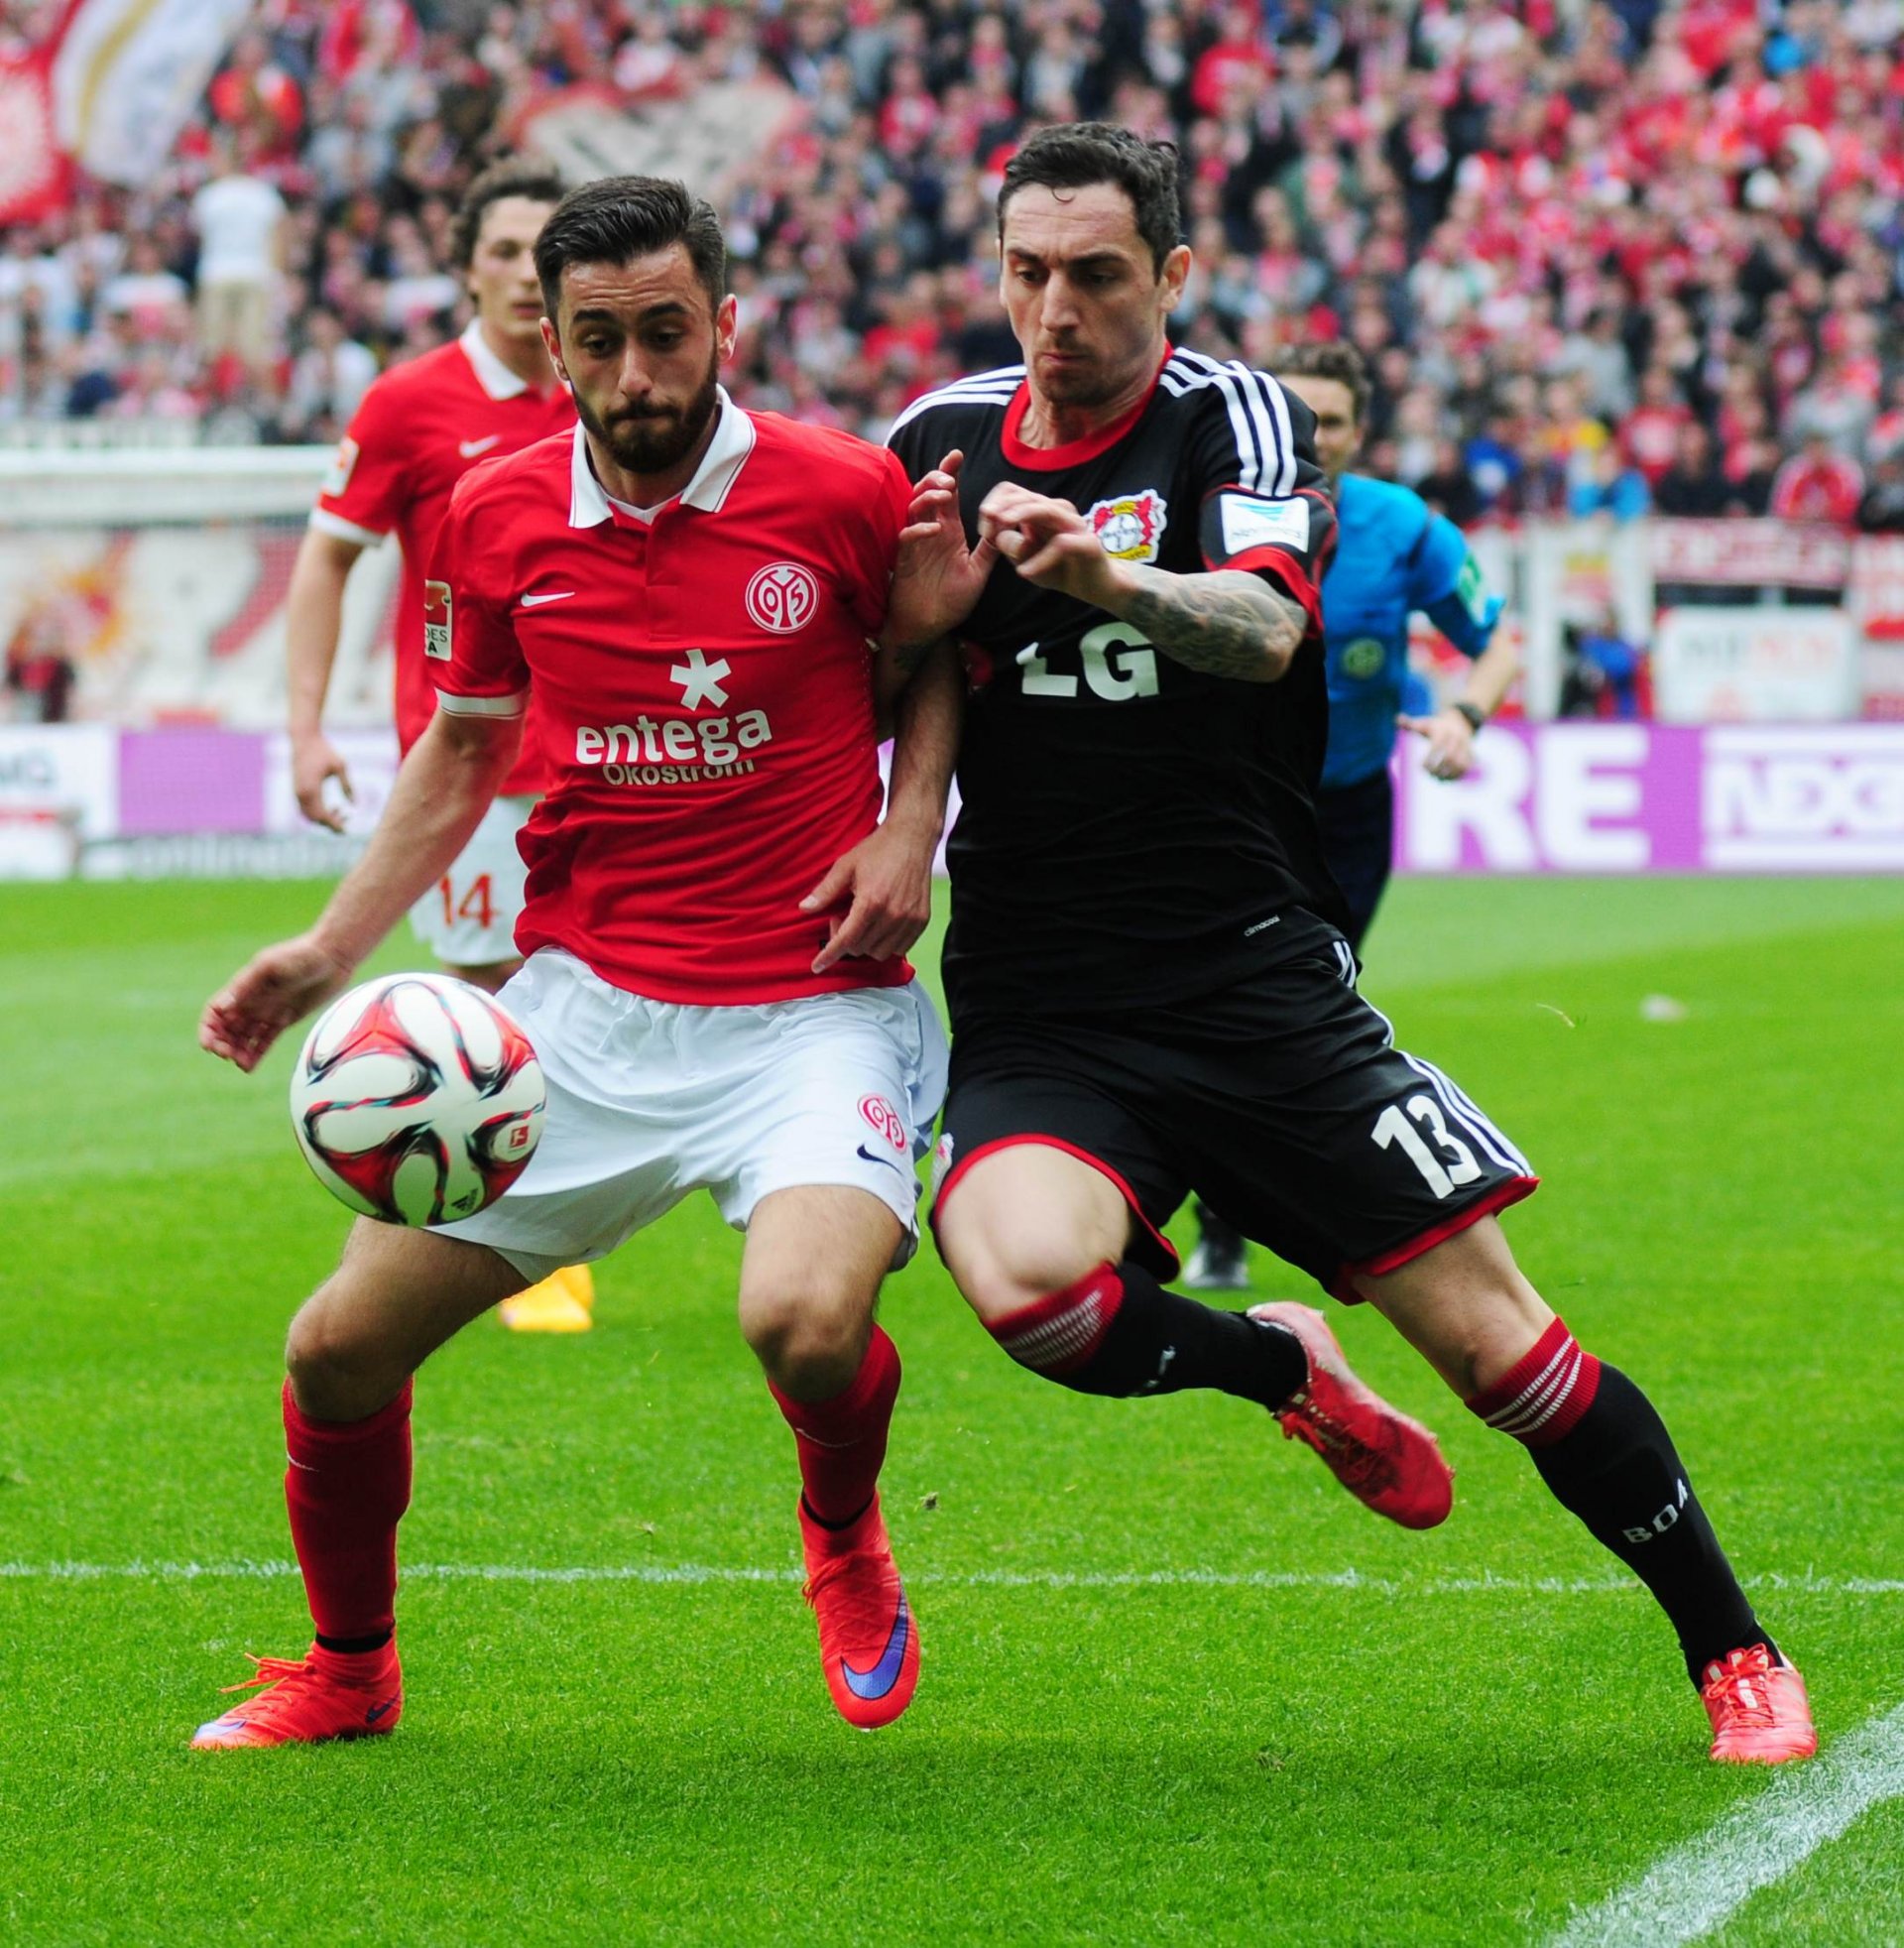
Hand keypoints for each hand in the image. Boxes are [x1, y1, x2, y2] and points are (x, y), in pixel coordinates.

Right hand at [200, 933, 356, 1072]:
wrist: (333, 956)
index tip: (210, 1046)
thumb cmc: (301, 954)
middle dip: (222, 1044)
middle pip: (226, 1028)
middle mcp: (252, 1001)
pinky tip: (249, 1067)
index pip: (215, 1012)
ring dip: (238, 1052)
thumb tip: (222, 1007)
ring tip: (242, 1064)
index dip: (208, 1030)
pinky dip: (255, 1054)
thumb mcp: (270, 966)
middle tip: (229, 1056)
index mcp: (242, 988)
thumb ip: (246, 985)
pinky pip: (265, 1040)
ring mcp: (267, 1011)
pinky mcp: (284, 1020)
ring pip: (244, 1037)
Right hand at [291, 730, 353, 832]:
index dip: (334, 825)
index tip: (346, 830)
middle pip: (314, 819)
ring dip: (324, 818)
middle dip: (330, 823)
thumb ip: (347, 786)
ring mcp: (296, 792)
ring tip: (341, 811)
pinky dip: (317, 813)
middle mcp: (301, 793)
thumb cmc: (324, 750)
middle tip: (347, 818)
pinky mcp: (296, 789)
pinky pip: (305, 809)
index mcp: (311, 789)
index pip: (322, 816)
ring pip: (308, 816)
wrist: (304, 739)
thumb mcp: (340, 766)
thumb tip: (355, 805)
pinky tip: (332, 807)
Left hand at [799, 819, 936, 974]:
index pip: (846, 940)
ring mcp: (909, 920)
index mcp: (871, 902)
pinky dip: (885, 943)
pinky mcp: (922, 921)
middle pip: (860, 948)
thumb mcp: (845, 866)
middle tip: (844, 915)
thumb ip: (825, 891)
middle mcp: (893, 915)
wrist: (912, 838)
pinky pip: (900, 948)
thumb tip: (804, 909)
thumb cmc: (877, 849)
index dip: (829, 955)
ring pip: (880, 953)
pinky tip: (880, 923)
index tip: (817, 966)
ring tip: (864, 918)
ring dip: (866, 943)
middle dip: (846, 938)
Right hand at [885, 449, 997, 651]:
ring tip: (944, 496)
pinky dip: (919, 529)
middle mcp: (930, 532)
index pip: (949, 495)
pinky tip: (935, 529)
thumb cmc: (950, 601)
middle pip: (927, 493)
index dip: (950, 472)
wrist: (929, 628)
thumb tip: (1008, 527)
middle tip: (951, 480)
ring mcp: (915, 544)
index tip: (958, 455)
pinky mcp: (903, 560)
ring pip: (913, 508)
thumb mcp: (978, 572)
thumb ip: (990, 549)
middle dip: (937, 479)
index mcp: (948, 530)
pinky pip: (906, 536)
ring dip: (928, 498)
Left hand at [976, 483, 1122, 608]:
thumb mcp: (1025, 558)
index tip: (983, 528)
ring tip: (999, 534)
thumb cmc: (1058, 569)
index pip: (1012, 492)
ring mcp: (1073, 524)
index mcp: (1040, 509)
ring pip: (1043, 510)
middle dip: (1001, 510)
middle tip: (986, 530)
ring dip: (1018, 518)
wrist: (1095, 586)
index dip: (994, 505)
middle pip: (1024, 496)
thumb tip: (997, 534)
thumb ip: (1009, 545)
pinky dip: (1040, 559)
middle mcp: (1057, 510)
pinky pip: (1061, 545)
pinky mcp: (1086, 543)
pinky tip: (1025, 573)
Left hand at [1398, 706, 1477, 780]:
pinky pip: (1468, 766)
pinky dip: (1459, 775)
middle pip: (1450, 757)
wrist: (1460, 720)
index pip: (1436, 747)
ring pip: (1461, 763)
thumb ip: (1409, 723)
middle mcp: (1456, 738)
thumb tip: (1397, 718)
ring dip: (1451, 774)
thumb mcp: (1423, 723)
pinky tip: (1449, 779)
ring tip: (1439, 780)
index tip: (1421, 767)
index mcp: (1442, 731)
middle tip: (1430, 775)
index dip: (1429, 759)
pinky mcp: (1471, 752)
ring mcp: (1466, 745)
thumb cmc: (1436, 725)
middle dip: (1440, 769)